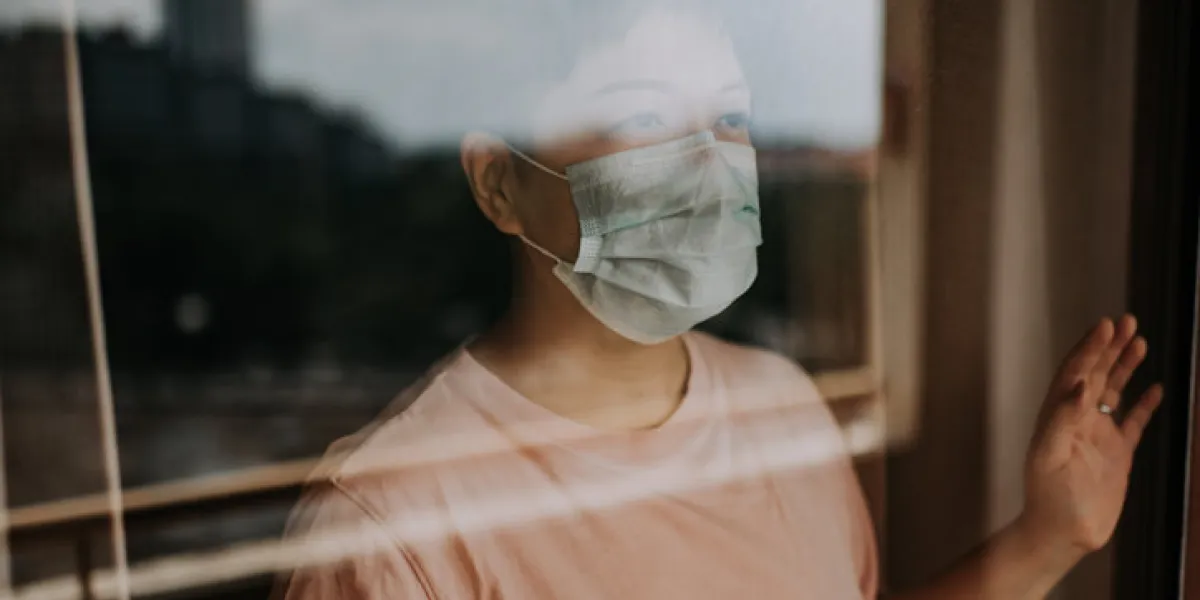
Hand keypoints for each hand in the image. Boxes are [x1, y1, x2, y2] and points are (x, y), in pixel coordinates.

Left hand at [1020, 315, 1162, 557]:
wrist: (1061, 534)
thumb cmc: (1047, 497)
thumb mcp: (1048, 456)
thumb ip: (1060, 419)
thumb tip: (1078, 385)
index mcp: (1057, 416)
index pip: (1074, 373)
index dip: (1089, 348)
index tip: (1105, 325)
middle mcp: (1077, 420)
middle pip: (1094, 374)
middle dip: (1108, 347)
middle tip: (1126, 321)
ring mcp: (1098, 435)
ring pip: (1113, 391)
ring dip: (1124, 366)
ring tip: (1139, 340)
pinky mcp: (1117, 454)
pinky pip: (1133, 422)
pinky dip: (1144, 404)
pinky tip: (1156, 388)